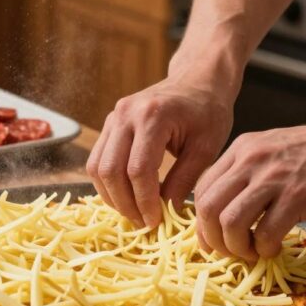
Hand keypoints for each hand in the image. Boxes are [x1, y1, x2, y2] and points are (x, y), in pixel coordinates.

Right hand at [87, 78, 233, 227]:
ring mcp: (113, 117)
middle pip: (110, 170)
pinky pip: (97, 160)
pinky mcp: (109, 123)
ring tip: (135, 213)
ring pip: (97, 167)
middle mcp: (125, 114)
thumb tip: (166, 211)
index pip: (138, 170)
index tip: (156, 221)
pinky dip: (108, 183)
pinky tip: (127, 196)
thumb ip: (184, 180)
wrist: (197, 81)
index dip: (144, 201)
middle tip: (143, 223)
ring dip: (112, 196)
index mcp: (153, 116)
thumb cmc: (208, 113)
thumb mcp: (206, 148)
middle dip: (125, 204)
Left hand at [193, 113, 305, 259]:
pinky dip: (265, 249)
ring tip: (253, 252)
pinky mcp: (298, 196)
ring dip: (237, 248)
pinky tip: (275, 247)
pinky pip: (265, 233)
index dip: (202, 221)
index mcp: (243, 149)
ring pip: (229, 222)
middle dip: (213, 239)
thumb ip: (250, 174)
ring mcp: (274, 177)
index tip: (214, 239)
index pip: (202, 188)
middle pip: (208, 207)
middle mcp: (251, 159)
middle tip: (230, 252)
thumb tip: (229, 212)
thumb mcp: (275, 152)